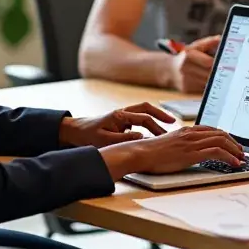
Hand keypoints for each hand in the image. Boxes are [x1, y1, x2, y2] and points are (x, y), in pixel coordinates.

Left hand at [60, 103, 175, 148]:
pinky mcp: (122, 120)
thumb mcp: (105, 140)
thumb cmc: (88, 135)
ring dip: (156, 117)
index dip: (156, 125)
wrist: (75, 131)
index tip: (166, 134)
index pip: (143, 118)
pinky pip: (139, 118)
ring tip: (168, 126)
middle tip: (173, 123)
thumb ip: (123, 139)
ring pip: (144, 112)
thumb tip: (141, 138)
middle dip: (161, 115)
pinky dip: (149, 122)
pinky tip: (154, 132)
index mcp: (119, 115)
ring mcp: (123, 115)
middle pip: (146, 109)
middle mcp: (123, 112)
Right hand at [107, 126, 244, 177]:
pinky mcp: (192, 153)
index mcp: (186, 130)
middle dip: (234, 143)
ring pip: (222, 141)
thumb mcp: (169, 145)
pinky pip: (217, 152)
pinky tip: (235, 164)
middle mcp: (191, 133)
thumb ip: (181, 145)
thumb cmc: (151, 153)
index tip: (233, 145)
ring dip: (235, 150)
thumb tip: (189, 152)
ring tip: (242, 159)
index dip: (226, 137)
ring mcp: (192, 143)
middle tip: (241, 152)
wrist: (140, 153)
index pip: (213, 129)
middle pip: (221, 133)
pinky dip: (230, 157)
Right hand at [167, 36, 220, 93]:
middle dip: (217, 72)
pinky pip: (202, 89)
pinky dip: (207, 85)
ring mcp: (185, 80)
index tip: (225, 63)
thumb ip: (209, 42)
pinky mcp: (186, 90)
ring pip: (207, 82)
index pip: (209, 62)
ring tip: (215, 74)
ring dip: (213, 79)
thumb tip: (221, 39)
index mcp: (188, 56)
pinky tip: (207, 80)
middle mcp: (185, 69)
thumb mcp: (196, 47)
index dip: (218, 63)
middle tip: (225, 70)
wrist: (169, 69)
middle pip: (209, 73)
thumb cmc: (186, 57)